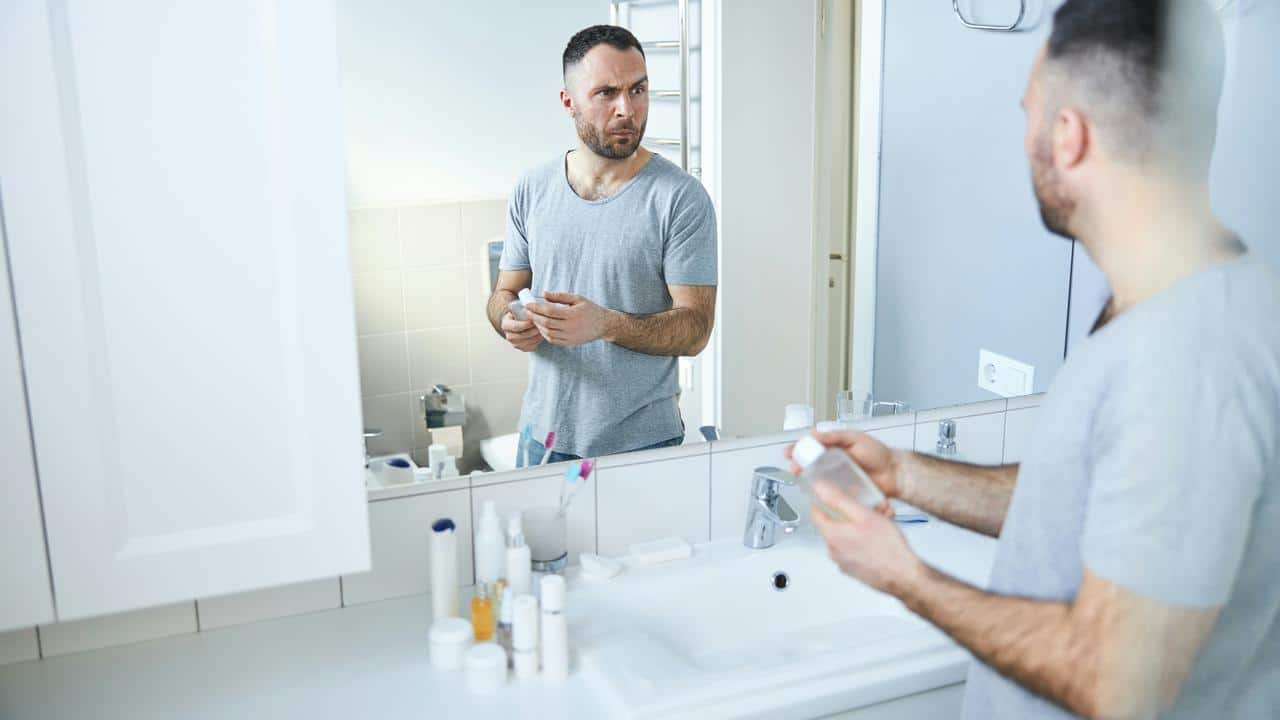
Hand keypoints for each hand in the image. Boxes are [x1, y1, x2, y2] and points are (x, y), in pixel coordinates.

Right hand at [500, 311, 542, 351]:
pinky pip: (531, 347)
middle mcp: (508, 336)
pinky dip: (538, 341)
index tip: (533, 320)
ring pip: (527, 342)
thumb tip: (528, 306)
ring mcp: (515, 343)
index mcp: (505, 325)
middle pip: (521, 336)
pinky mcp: (523, 348)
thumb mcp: (519, 309)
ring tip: (544, 329)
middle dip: (533, 331)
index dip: (525, 324)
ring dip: (537, 336)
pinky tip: (542, 335)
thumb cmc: (521, 314)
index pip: (515, 326)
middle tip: (542, 325)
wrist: (520, 322)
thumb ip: (522, 308)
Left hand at [525, 291, 611, 346]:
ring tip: (534, 318)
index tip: (528, 304)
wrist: (603, 325)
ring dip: (538, 326)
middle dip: (534, 317)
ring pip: (548, 333)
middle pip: (546, 323)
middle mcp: (570, 327)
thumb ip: (560, 296)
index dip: (536, 308)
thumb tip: (544, 294)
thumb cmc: (590, 309)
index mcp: (572, 314)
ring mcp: (569, 337)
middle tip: (527, 311)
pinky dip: (545, 334)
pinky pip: (553, 340)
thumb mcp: (577, 298)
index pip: (549, 311)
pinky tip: (542, 327)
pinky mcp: (569, 343)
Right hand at [785, 429, 902, 501]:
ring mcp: (836, 479)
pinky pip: (827, 494)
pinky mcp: (842, 493)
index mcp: (834, 448)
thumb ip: (836, 436)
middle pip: (809, 464)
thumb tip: (816, 434)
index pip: (811, 447)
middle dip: (798, 465)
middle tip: (795, 466)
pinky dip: (818, 493)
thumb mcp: (856, 438)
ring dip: (805, 479)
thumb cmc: (879, 454)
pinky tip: (814, 491)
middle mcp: (832, 464)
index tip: (791, 451)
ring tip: (801, 477)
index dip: (799, 449)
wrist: (894, 474)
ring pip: (815, 480)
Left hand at [810, 480, 926, 595]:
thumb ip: (838, 500)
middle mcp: (833, 551)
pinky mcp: (854, 569)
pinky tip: (880, 536)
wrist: (903, 576)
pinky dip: (864, 540)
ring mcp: (843, 562)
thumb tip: (819, 489)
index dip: (824, 500)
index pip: (815, 513)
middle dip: (853, 513)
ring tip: (883, 520)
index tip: (834, 495)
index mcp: (832, 536)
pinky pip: (854, 548)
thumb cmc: (887, 548)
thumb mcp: (863, 514)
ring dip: (862, 525)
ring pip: (847, 536)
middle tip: (871, 508)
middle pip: (835, 524)